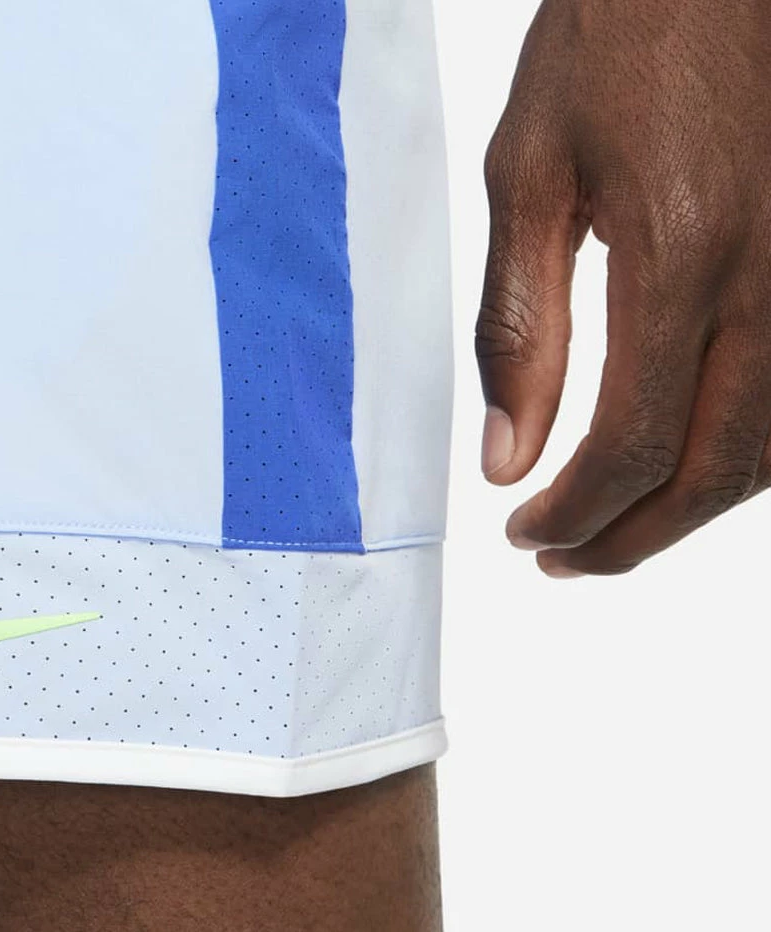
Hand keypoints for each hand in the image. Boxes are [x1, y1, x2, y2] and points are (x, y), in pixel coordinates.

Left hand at [475, 0, 770, 576]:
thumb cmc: (616, 39)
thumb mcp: (530, 177)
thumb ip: (519, 329)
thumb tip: (507, 454)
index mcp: (679, 258)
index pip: (629, 445)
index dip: (574, 512)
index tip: (525, 530)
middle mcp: (770, 281)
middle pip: (713, 472)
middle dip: (632, 538)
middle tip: (564, 559)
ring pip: (769, 451)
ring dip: (690, 511)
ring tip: (615, 530)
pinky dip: (740, 457)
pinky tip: (685, 463)